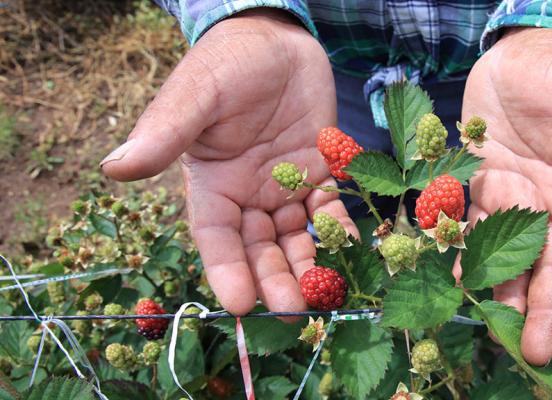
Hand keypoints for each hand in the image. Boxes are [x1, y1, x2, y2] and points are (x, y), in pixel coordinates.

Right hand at [101, 10, 356, 315]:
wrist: (277, 40)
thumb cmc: (227, 64)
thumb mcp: (195, 96)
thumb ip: (164, 133)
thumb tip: (113, 168)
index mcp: (212, 185)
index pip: (216, 238)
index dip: (226, 271)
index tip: (238, 304)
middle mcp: (248, 195)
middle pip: (260, 248)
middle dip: (275, 279)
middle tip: (294, 309)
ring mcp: (285, 187)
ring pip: (296, 237)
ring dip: (309, 266)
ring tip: (324, 294)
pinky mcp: (319, 173)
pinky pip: (330, 210)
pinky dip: (340, 232)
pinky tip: (352, 252)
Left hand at [460, 28, 551, 364]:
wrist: (514, 56)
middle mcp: (550, 204)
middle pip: (546, 265)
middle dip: (541, 307)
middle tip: (534, 352)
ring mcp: (514, 199)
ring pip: (507, 255)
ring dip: (501, 291)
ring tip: (492, 327)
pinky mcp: (480, 188)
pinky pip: (470, 228)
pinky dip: (462, 253)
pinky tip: (454, 280)